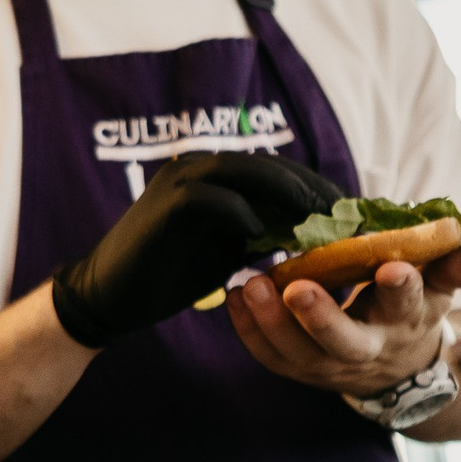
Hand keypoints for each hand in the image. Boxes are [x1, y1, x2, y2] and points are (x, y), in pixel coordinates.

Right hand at [50, 153, 342, 346]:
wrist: (109, 296)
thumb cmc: (170, 273)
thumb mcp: (228, 248)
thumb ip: (262, 232)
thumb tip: (317, 235)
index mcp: (211, 172)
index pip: (278, 168)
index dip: (318, 188)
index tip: (352, 215)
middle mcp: (195, 166)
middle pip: (271, 165)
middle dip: (314, 191)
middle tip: (348, 221)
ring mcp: (179, 181)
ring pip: (249, 174)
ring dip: (290, 198)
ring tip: (320, 229)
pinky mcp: (167, 206)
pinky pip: (218, 202)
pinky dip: (248, 219)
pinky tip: (269, 245)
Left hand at [227, 248, 460, 395]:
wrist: (395, 363)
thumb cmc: (413, 305)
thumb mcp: (441, 284)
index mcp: (408, 320)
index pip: (408, 303)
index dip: (402, 287)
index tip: (393, 266)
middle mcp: (370, 348)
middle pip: (345, 341)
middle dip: (322, 317)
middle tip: (296, 288)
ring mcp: (330, 364)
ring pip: (299, 353)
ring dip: (271, 322)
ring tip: (250, 286)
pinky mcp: (300, 369)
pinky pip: (270, 356)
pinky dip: (249, 331)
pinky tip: (234, 298)